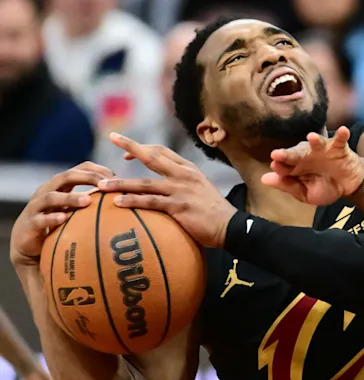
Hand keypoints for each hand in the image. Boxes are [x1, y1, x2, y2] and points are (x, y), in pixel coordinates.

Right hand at [11, 162, 113, 268]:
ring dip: (70, 198)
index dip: (97, 169)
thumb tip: (128, 205)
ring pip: (52, 197)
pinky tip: (64, 219)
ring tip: (87, 201)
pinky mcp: (30, 223)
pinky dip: (52, 218)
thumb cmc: (59, 226)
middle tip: (106, 184)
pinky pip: (40, 219)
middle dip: (86, 178)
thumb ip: (96, 206)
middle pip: (66, 177)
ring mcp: (37, 206)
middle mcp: (47, 191)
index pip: (80, 169)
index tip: (116, 177)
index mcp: (61, 186)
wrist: (29, 246)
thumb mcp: (77, 213)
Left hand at [97, 133, 236, 247]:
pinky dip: (132, 202)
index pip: (162, 151)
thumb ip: (184, 186)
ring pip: (144, 183)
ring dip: (121, 184)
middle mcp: (183, 175)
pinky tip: (118, 203)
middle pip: (151, 157)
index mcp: (189, 170)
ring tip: (102, 186)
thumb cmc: (216, 213)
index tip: (126, 152)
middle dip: (130, 146)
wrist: (231, 227)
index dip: (142, 149)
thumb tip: (167, 192)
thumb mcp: (202, 191)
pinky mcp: (178, 206)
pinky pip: (150, 202)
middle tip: (112, 138)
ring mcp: (180, 190)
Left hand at [261, 127, 363, 205]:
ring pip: (317, 143)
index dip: (279, 166)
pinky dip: (342, 135)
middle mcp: (307, 155)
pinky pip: (340, 140)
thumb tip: (264, 179)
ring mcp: (323, 150)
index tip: (274, 166)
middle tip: (277, 154)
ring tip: (311, 137)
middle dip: (287, 154)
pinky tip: (343, 131)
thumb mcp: (305, 193)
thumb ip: (287, 185)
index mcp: (296, 166)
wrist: (348, 186)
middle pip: (296, 153)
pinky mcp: (339, 148)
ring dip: (315, 140)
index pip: (284, 165)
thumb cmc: (325, 187)